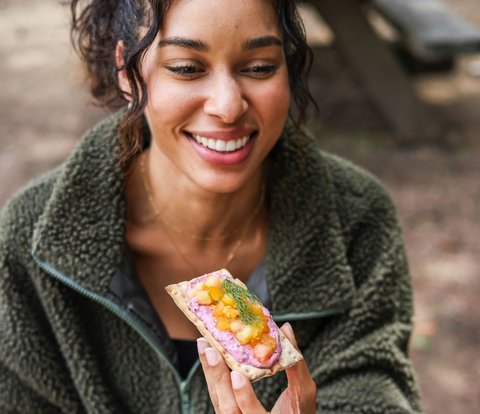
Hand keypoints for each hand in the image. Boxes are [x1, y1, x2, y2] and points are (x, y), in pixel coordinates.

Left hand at [197, 323, 316, 412]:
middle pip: (228, 409)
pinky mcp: (230, 413)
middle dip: (218, 378)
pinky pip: (218, 397)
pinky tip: (209, 358)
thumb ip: (296, 365)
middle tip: (211, 351)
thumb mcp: (304, 393)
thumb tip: (286, 329)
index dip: (245, 398)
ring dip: (210, 373)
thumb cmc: (299, 413)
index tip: (237, 376)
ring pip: (219, 401)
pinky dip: (213, 377)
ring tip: (205, 347)